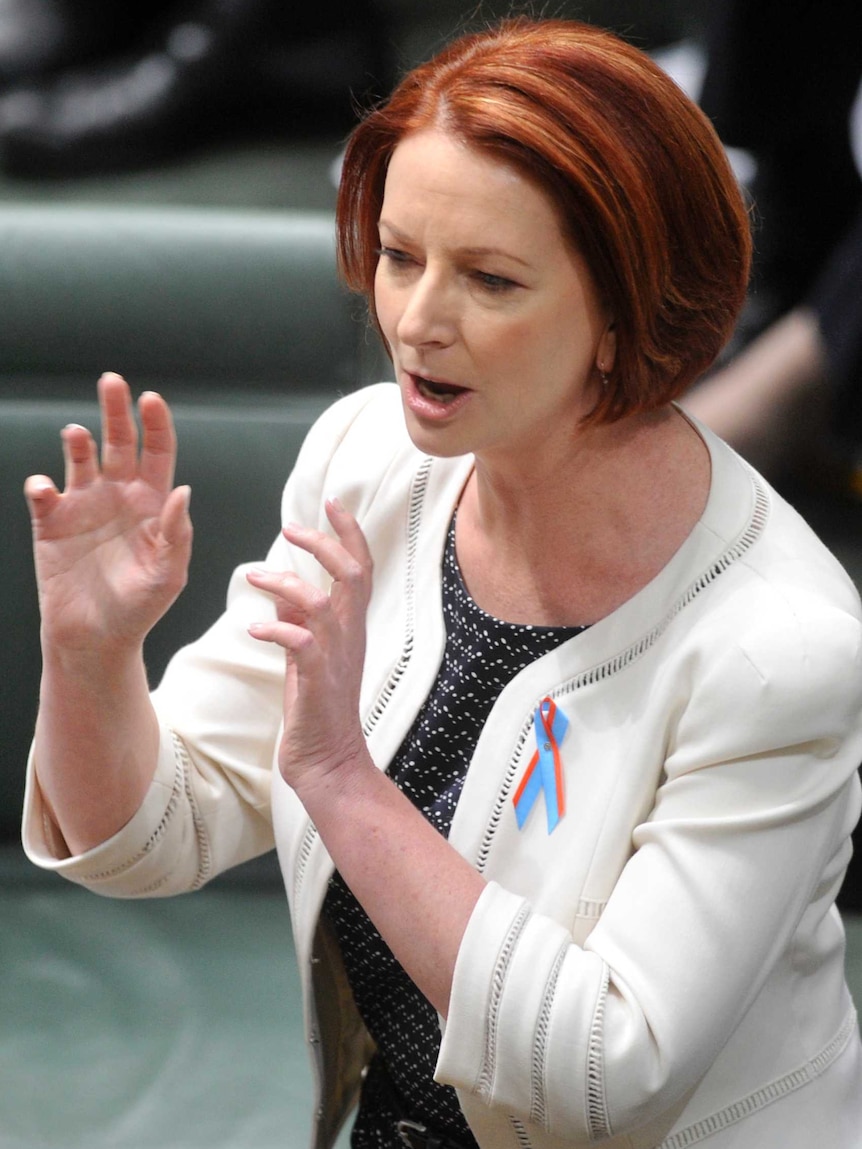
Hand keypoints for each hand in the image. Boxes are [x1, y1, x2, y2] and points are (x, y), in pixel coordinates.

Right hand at [24, 372, 192, 657]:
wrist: (97, 638)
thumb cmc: (140, 608)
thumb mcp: (168, 574)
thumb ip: (177, 533)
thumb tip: (183, 490)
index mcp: (152, 503)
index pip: (157, 453)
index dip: (155, 424)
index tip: (151, 399)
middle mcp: (118, 496)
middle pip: (118, 442)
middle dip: (115, 410)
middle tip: (111, 381)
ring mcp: (83, 506)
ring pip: (79, 459)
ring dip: (77, 442)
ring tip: (77, 435)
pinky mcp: (51, 523)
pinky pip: (44, 493)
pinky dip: (41, 485)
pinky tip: (46, 490)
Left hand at [246, 498, 373, 794]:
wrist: (329, 763)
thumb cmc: (318, 711)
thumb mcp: (308, 659)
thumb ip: (301, 623)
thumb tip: (284, 595)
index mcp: (351, 628)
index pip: (361, 568)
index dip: (349, 533)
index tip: (332, 503)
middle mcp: (350, 637)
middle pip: (352, 573)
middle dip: (323, 544)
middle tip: (291, 529)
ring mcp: (337, 659)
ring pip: (323, 601)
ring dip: (288, 584)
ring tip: (255, 577)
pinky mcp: (319, 682)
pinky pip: (302, 643)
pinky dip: (277, 628)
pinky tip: (254, 628)